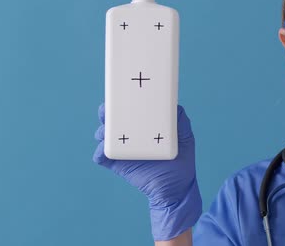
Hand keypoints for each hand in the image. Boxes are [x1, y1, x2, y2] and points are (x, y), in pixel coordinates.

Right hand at [93, 103, 201, 240]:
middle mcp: (132, 136)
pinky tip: (104, 150)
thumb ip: (181, 122)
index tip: (120, 94)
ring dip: (101, 131)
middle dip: (106, 113)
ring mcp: (124, 150)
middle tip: (105, 111)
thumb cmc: (181, 162)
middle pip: (114, 121)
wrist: (176, 190)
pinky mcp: (118, 165)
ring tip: (105, 131)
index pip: (132, 110)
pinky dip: (100, 153)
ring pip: (105, 137)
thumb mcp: (185, 139)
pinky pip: (103, 157)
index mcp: (146, 126)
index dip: (124, 101)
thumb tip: (176, 106)